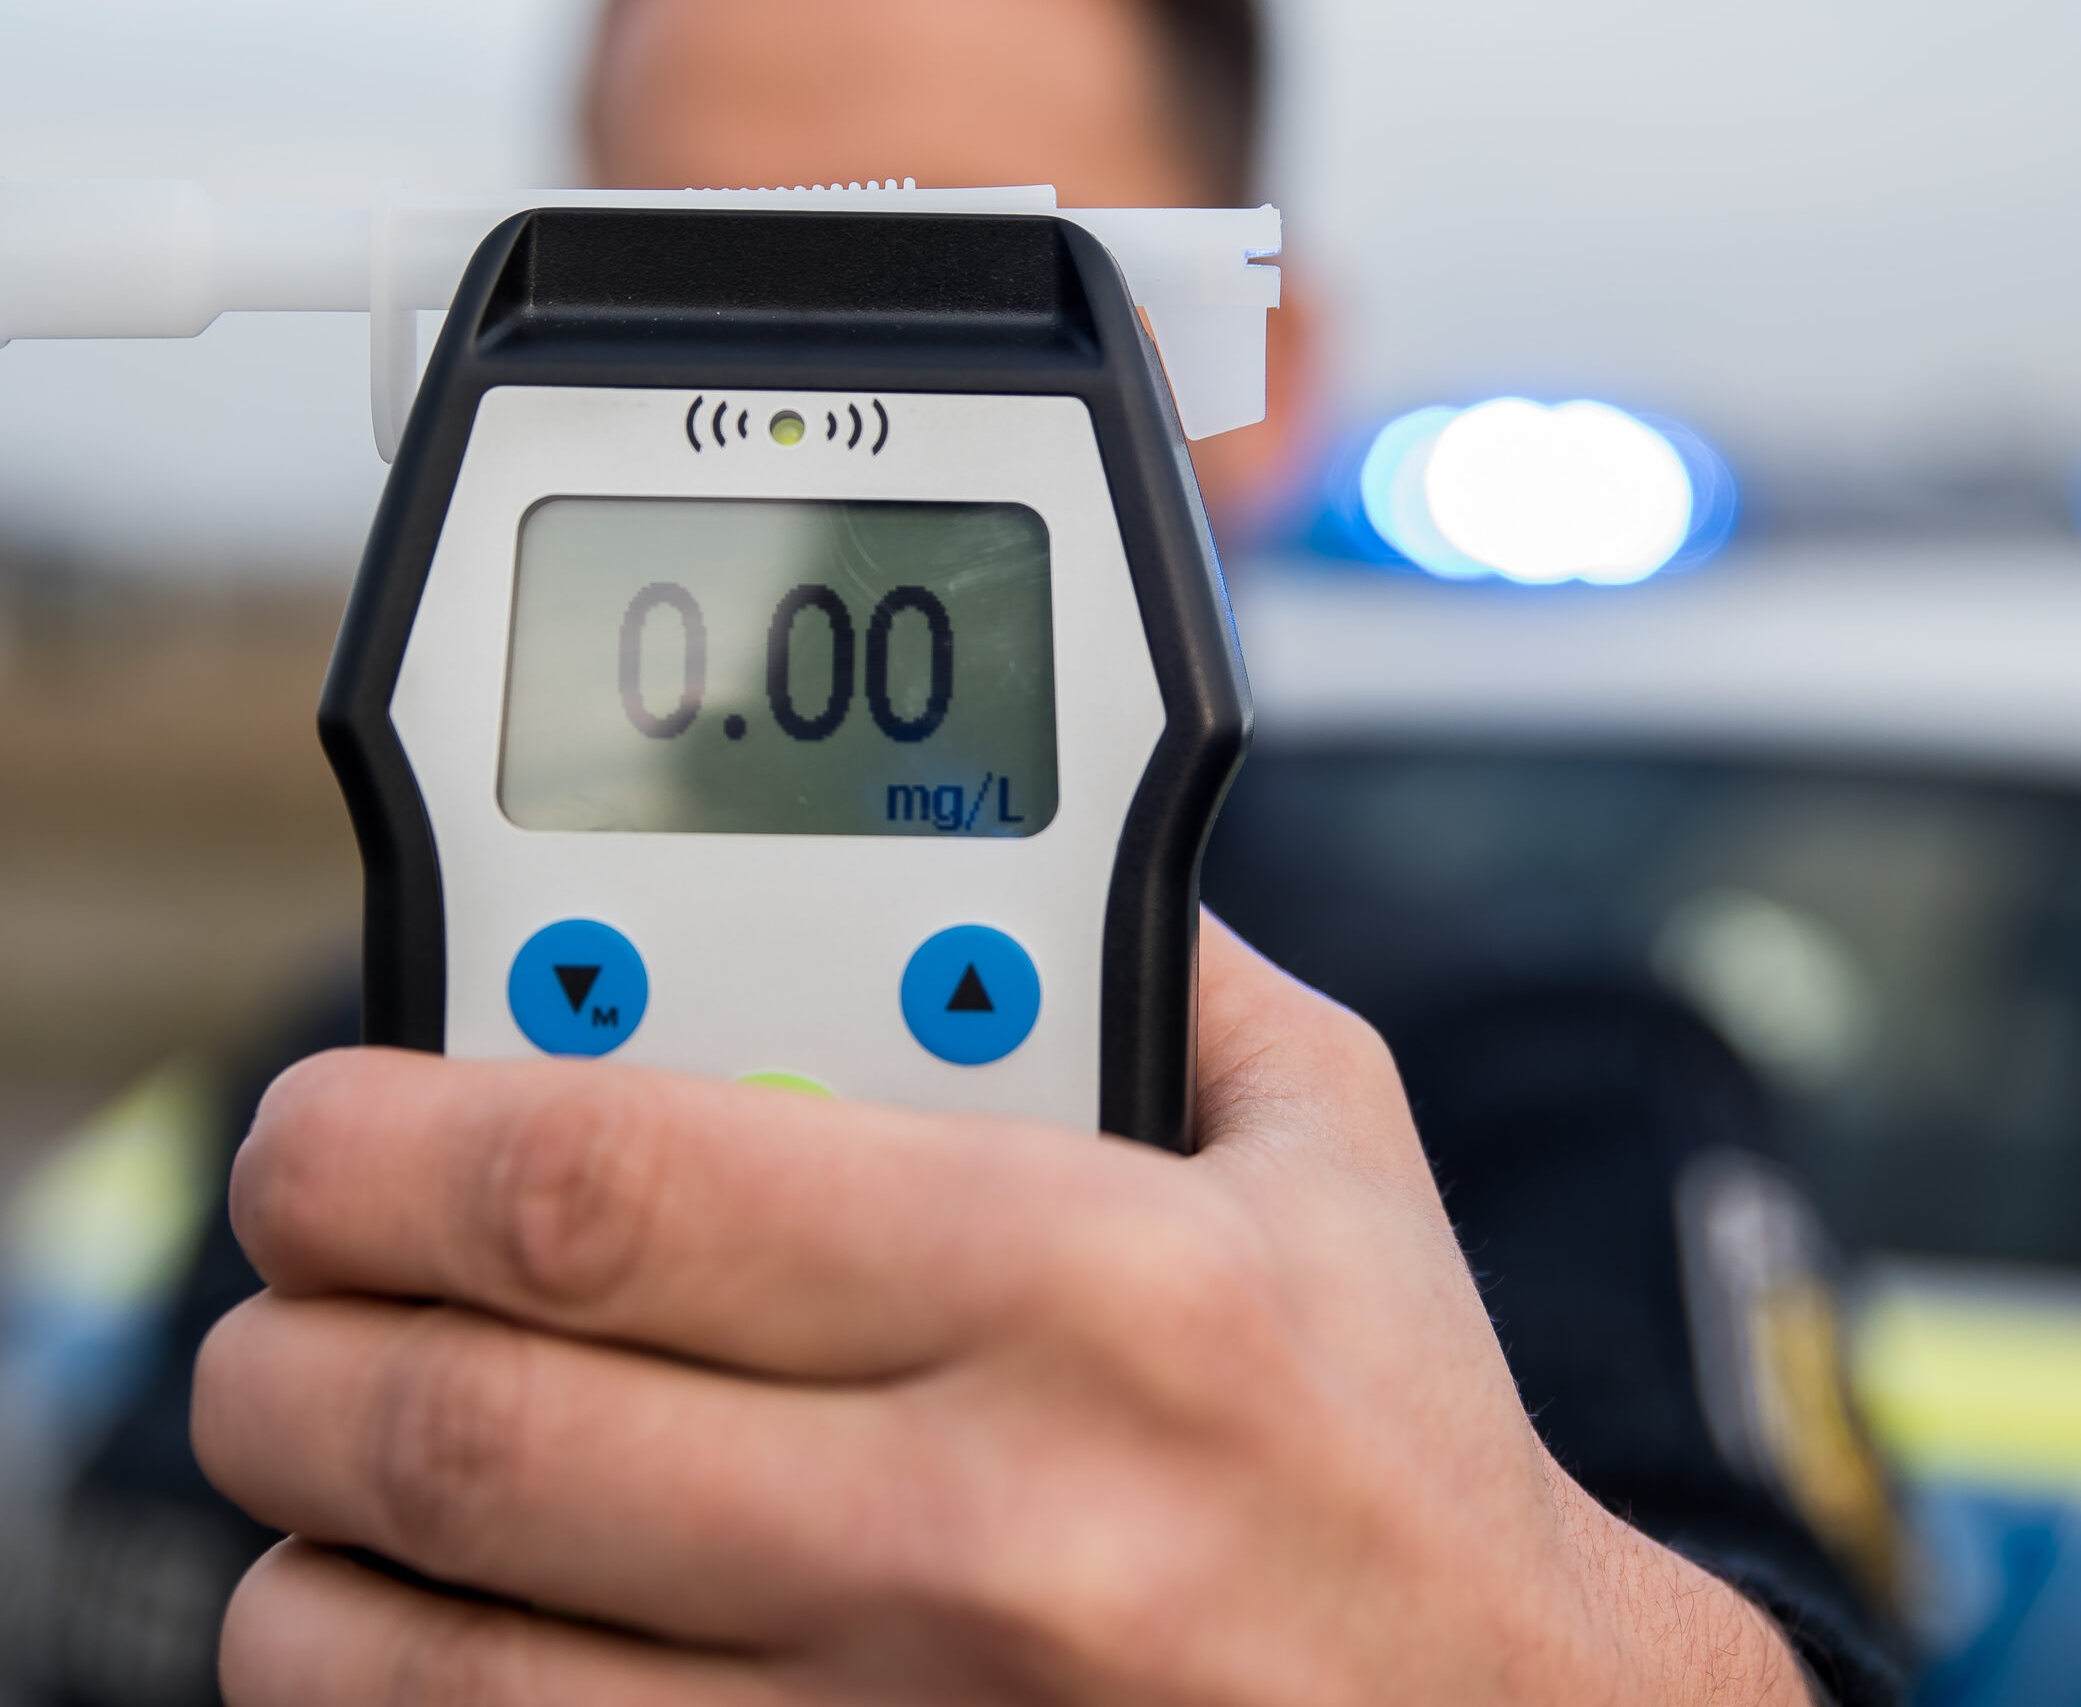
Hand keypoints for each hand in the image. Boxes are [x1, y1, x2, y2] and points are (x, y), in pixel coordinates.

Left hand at [194, 917, 1809, 1705]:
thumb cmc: (1407, 1444)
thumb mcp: (1336, 1150)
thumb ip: (1165, 967)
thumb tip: (994, 845)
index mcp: (1095, 1288)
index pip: (618, 1186)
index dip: (390, 1139)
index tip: (324, 1127)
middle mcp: (988, 1526)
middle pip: (476, 1423)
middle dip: (290, 1338)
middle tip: (284, 1283)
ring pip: (436, 1661)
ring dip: (313, 1546)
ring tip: (336, 1458)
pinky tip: (442, 1626)